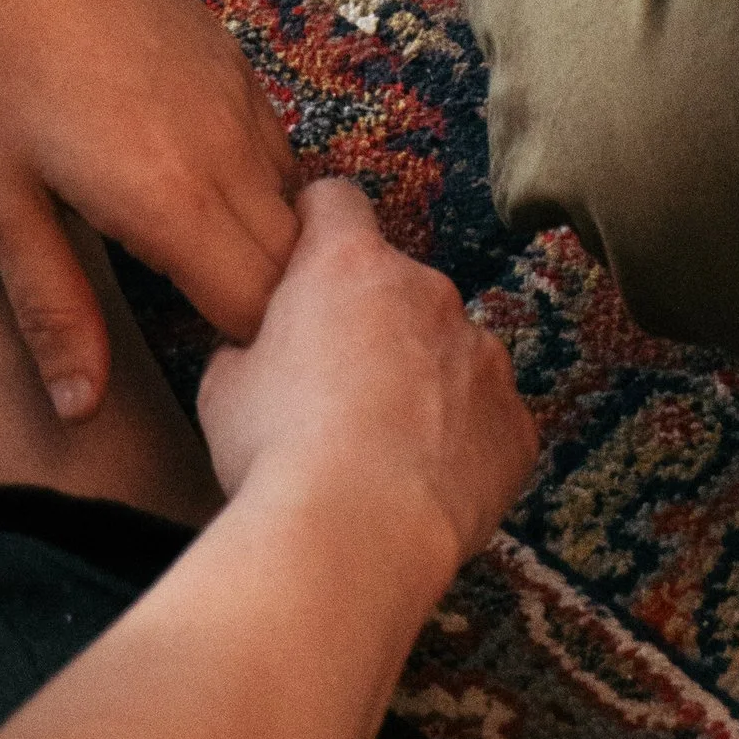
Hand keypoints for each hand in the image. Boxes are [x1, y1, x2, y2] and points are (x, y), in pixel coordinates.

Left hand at [0, 0, 301, 420]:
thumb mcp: (1, 200)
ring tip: (231, 291)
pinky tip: (216, 204)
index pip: (257, 309)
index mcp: (174, 199)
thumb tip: (82, 410)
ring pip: (299, 201)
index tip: (218, 393)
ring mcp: (241, 97)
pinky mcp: (235, 60)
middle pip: (296, 261)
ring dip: (279, 253)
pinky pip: (281, 146)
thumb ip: (53, 307)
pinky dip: (270, 192)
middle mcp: (229, 149)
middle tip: (235, 361)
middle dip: (279, 318)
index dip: (248, 362)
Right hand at [199, 178, 536, 582]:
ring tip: (380, 452)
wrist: (352, 535)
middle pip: (398, 286)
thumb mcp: (223, 387)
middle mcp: (427, 291)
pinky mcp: (515, 422)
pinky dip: (463, 442)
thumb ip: (249, 347)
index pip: (337, 202)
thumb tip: (258, 349)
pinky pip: (489, 419)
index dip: (316, 225)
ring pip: (450, 352)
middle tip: (335, 390)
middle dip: (372, 323)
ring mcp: (482, 353)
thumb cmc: (276, 453)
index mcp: (350, 266)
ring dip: (423, 382)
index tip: (305, 256)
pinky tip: (422, 487)